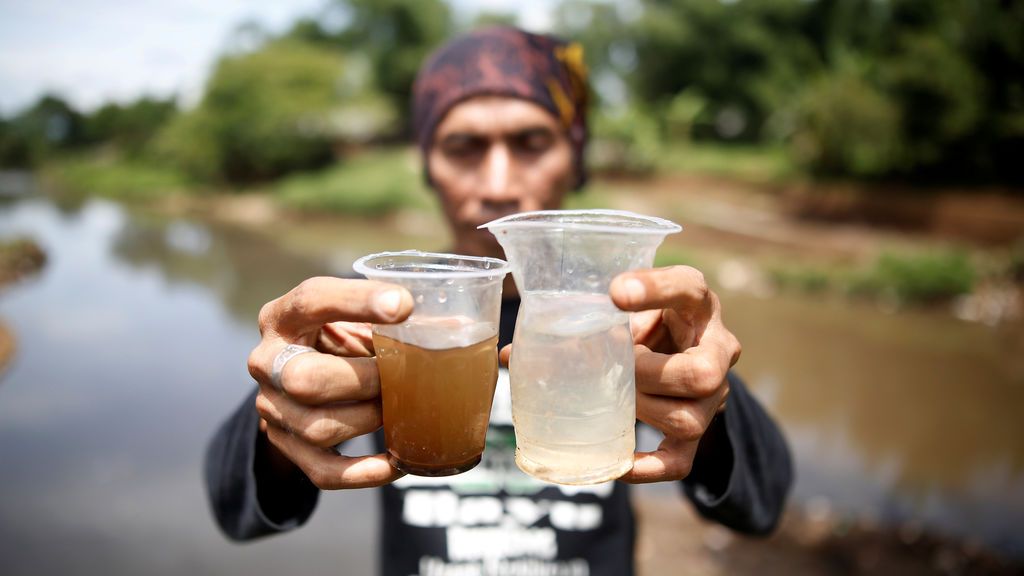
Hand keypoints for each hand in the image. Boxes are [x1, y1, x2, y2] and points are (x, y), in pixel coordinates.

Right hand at [246, 276, 412, 488]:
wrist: (293, 378)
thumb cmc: (336, 341)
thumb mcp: (352, 320)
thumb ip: (393, 321)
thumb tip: (460, 329)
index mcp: (283, 316)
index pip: (312, 300)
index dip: (357, 301)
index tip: (405, 305)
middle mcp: (265, 361)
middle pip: (303, 379)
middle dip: (363, 380)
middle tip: (398, 376)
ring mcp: (270, 407)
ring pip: (318, 427)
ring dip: (369, 420)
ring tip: (398, 408)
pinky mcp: (284, 445)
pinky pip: (323, 471)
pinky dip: (365, 472)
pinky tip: (398, 462)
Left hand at [609, 266, 740, 483]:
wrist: (682, 346)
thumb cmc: (649, 316)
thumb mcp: (631, 302)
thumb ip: (589, 315)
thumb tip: (518, 353)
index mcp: (698, 305)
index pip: (688, 288)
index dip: (655, 290)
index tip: (616, 292)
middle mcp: (718, 350)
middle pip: (703, 373)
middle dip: (650, 375)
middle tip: (620, 365)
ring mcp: (715, 395)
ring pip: (690, 420)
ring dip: (643, 411)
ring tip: (617, 397)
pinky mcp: (699, 430)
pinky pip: (680, 462)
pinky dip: (647, 468)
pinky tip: (616, 464)